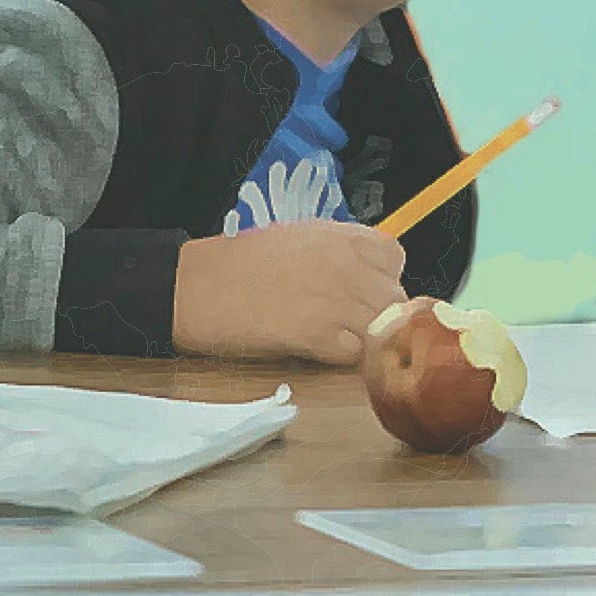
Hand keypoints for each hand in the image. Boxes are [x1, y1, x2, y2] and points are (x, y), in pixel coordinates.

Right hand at [174, 219, 407, 364]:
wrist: (201, 286)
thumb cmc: (241, 262)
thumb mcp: (301, 238)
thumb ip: (338, 251)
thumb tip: (363, 272)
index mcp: (342, 238)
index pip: (394, 256)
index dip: (384, 275)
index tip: (369, 287)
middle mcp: (347, 266)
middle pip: (394, 297)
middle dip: (380, 312)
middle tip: (354, 321)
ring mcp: (336, 301)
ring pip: (382, 326)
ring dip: (366, 337)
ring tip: (339, 339)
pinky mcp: (318, 336)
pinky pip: (355, 353)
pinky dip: (344, 357)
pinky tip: (321, 350)